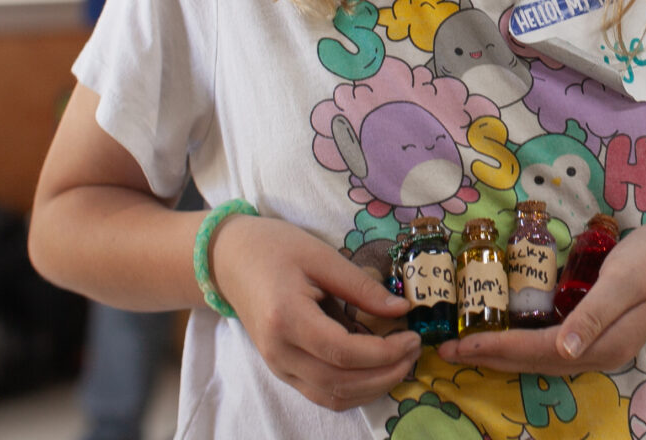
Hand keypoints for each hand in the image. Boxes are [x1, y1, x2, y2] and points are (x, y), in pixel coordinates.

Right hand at [212, 214, 420, 410]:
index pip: (342, 352)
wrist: (230, 260)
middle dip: (386, 373)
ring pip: (331, 396)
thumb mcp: (321, 256)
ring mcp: (277, 365)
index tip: (413, 338)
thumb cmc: (274, 248)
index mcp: (287, 318)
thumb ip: (361, 286)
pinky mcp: (281, 369)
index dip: (384, 353)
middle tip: (415, 351)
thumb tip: (401, 309)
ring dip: (373, 388)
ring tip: (402, 363)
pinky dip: (353, 391)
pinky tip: (376, 372)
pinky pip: (320, 393)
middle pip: (339, 382)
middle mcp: (279, 352)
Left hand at [439, 216, 645, 374]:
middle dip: (491, 357)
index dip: (496, 349)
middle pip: (535, 361)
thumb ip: (593, 314)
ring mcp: (601, 345)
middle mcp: (600, 353)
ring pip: (542, 357)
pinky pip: (553, 345)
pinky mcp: (601, 331)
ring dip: (505, 354)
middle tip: (447, 349)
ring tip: (469, 347)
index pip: (537, 351)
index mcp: (604, 344)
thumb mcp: (624, 279)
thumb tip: (564, 348)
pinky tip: (508, 335)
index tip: (459, 344)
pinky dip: (524, 343)